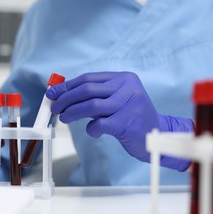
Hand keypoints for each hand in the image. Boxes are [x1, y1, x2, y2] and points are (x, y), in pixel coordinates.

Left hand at [46, 71, 193, 170]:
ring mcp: (128, 105)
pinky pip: (99, 124)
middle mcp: (127, 88)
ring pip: (90, 105)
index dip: (68, 86)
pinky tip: (93, 131)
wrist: (159, 134)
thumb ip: (97, 95)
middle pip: (87, 89)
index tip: (53, 93)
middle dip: (66, 99)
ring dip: (72, 112)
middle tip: (55, 108)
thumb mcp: (118, 99)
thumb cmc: (133, 117)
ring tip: (65, 118)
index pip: (89, 78)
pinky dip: (91, 129)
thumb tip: (64, 95)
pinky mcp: (126, 123)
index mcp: (124, 78)